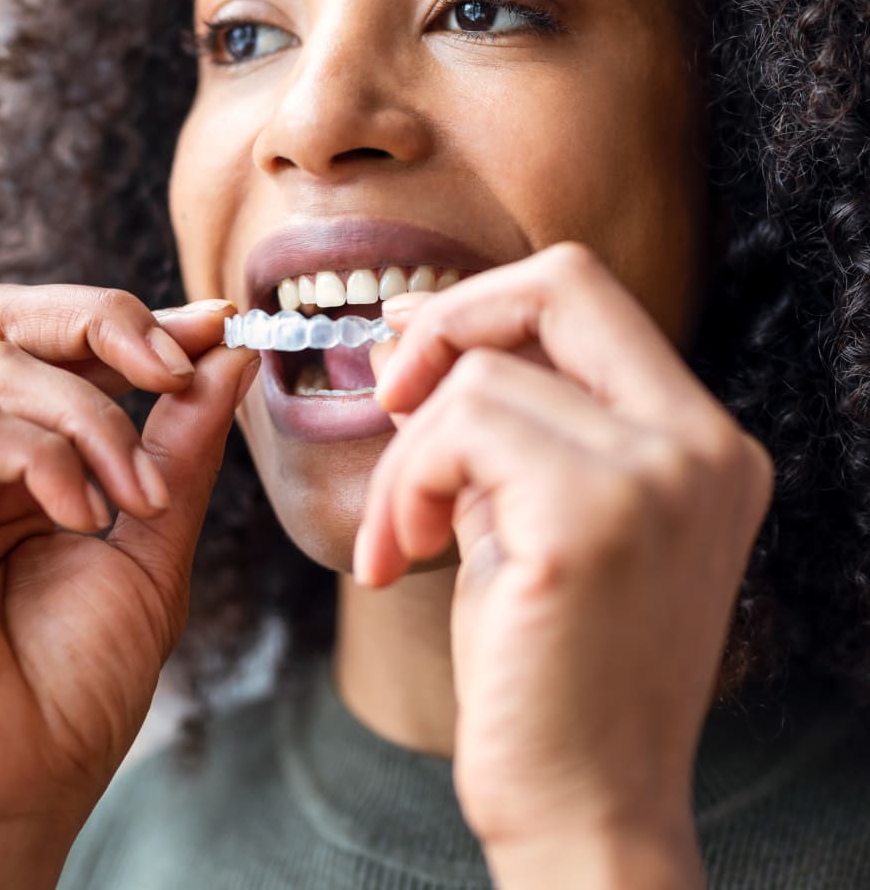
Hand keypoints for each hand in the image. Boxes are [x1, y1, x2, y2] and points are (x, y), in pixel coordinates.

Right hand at [0, 285, 257, 881]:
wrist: (24, 778)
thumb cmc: (82, 676)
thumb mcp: (157, 538)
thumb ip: (184, 444)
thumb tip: (226, 354)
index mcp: (28, 456)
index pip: (66, 343)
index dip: (142, 320)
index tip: (220, 325)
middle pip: (12, 315)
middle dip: (107, 322)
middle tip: (176, 367)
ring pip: (0, 360)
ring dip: (95, 415)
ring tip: (137, 495)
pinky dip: (45, 458)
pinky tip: (82, 517)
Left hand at [357, 242, 773, 881]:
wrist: (585, 806)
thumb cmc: (548, 667)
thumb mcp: (532, 518)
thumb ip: (496, 423)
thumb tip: (410, 334)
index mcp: (699, 441)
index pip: (589, 296)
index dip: (487, 304)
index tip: (412, 355)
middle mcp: (701, 445)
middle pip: (560, 282)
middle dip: (448, 319)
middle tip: (389, 393)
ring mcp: (660, 477)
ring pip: (479, 378)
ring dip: (406, 456)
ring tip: (400, 535)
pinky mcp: (593, 519)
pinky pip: (458, 432)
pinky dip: (406, 486)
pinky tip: (399, 554)